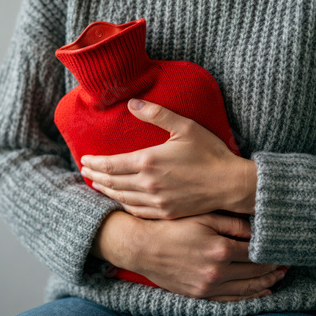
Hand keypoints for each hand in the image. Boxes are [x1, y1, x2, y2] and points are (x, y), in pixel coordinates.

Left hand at [80, 99, 257, 218]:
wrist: (230, 184)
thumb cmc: (209, 153)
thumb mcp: (185, 127)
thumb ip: (156, 114)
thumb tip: (131, 102)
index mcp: (149, 161)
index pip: (110, 164)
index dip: (94, 163)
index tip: (84, 160)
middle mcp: (148, 184)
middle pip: (111, 182)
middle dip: (95, 176)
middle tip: (85, 172)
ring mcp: (156, 202)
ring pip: (121, 197)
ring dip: (105, 190)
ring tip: (96, 185)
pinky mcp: (165, 213)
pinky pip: (136, 210)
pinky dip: (122, 204)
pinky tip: (119, 200)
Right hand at [91, 211, 285, 301]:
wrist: (142, 247)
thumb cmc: (170, 228)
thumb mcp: (201, 217)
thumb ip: (231, 222)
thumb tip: (255, 229)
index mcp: (220, 249)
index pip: (256, 253)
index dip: (270, 251)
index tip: (279, 247)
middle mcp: (217, 272)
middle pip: (255, 272)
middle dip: (272, 267)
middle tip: (284, 263)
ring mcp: (208, 286)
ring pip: (247, 289)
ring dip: (266, 283)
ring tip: (278, 277)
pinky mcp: (200, 295)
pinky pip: (232, 300)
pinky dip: (249, 297)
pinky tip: (260, 292)